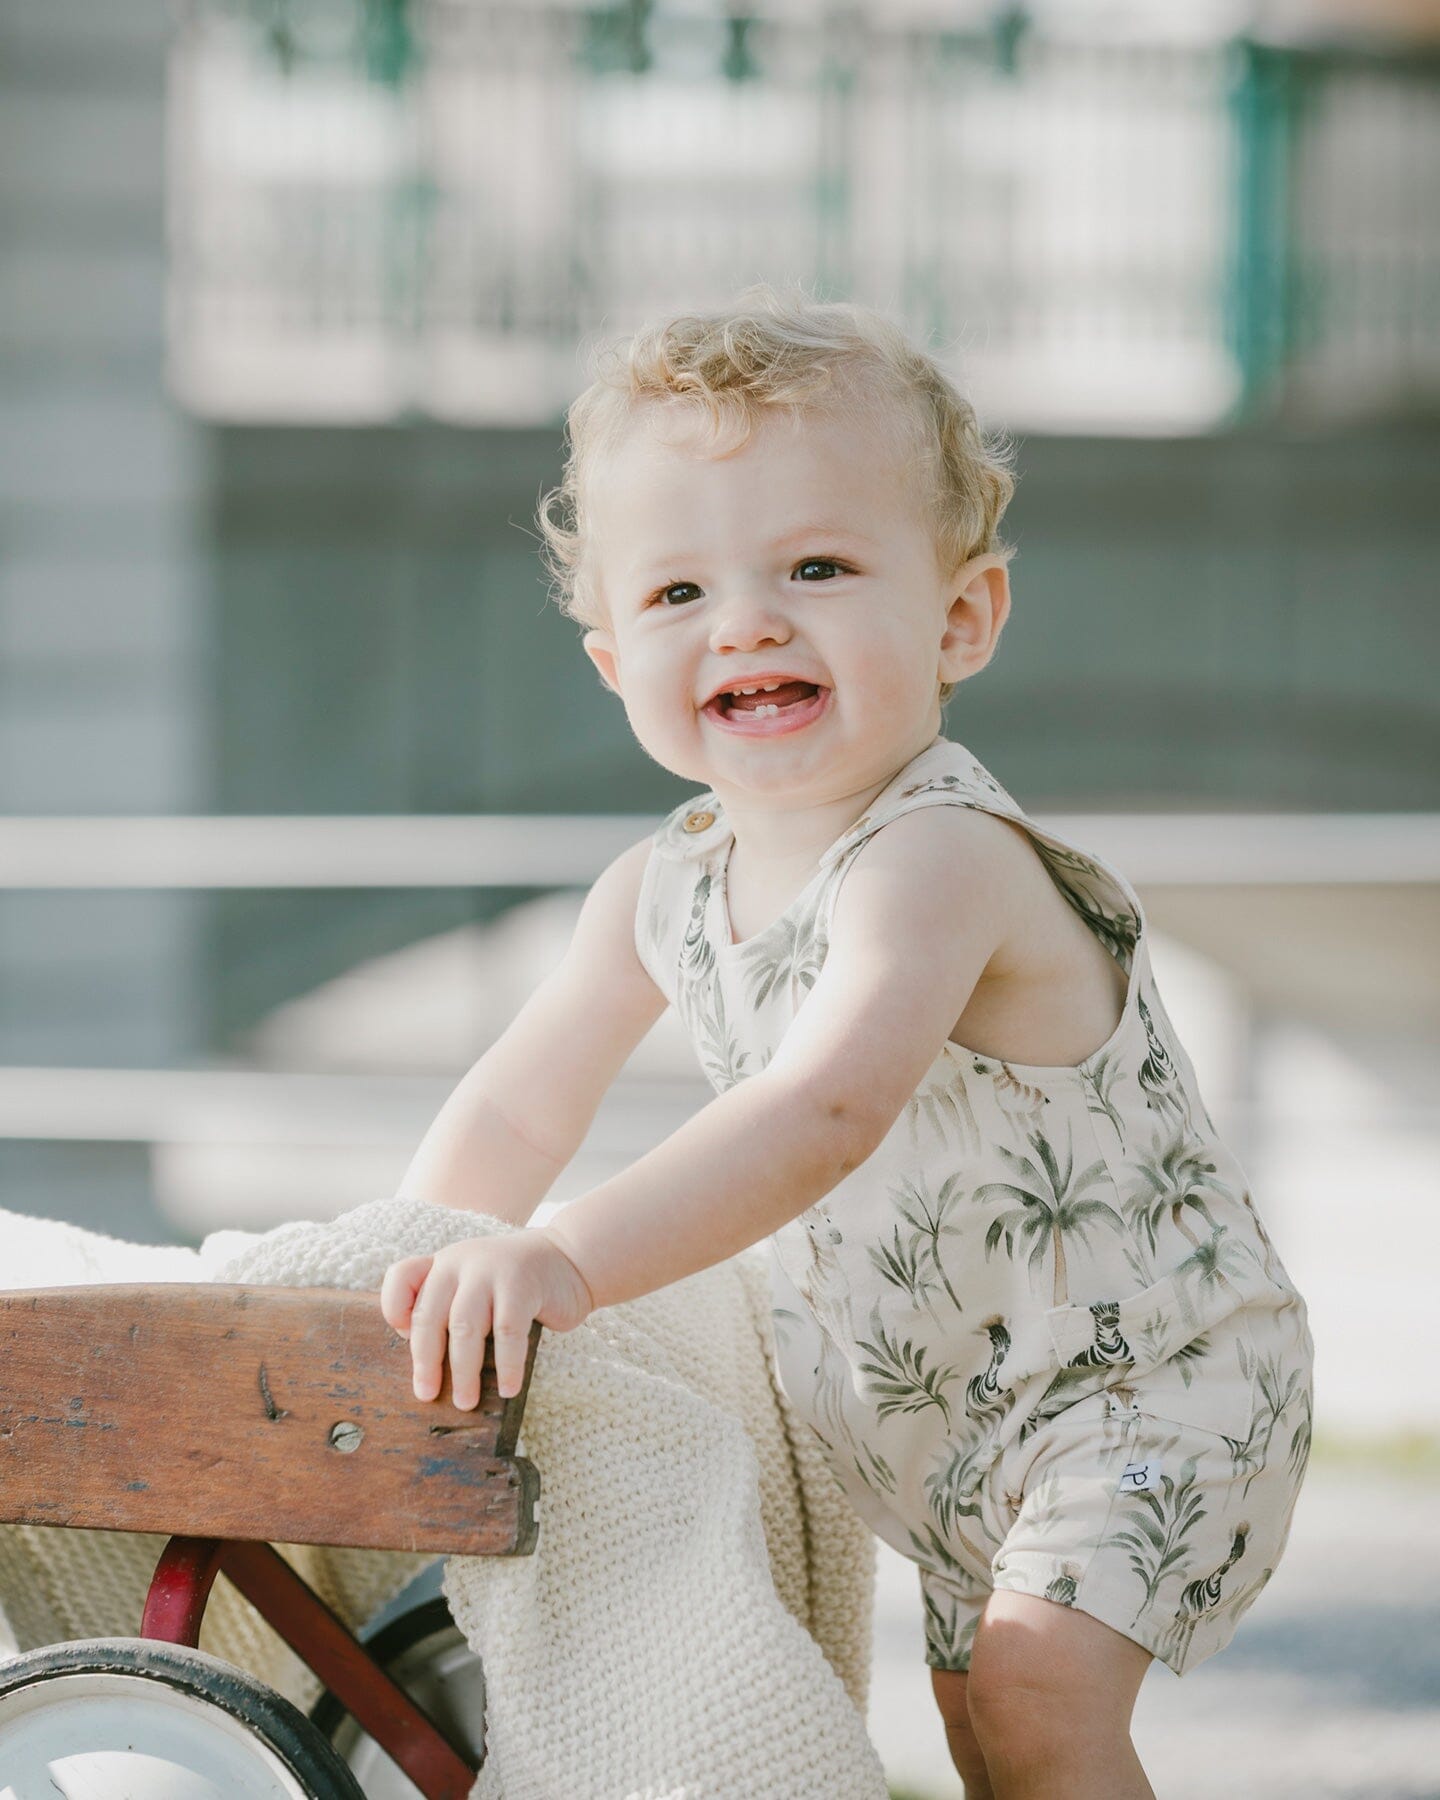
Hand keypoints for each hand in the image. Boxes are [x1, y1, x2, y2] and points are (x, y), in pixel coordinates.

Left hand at [380, 1228, 593, 1406]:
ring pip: (465, 1327)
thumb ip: (450, 1308)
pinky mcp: (523, 1285)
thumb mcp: (476, 1285)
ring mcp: (492, 1270)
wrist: (570, 1258)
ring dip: (464, 1371)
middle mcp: (461, 1262)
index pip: (401, 1276)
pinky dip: (506, 1366)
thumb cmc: (517, 1284)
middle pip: (430, 1314)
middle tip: (428, 1394)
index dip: (395, 1308)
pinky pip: (507, 1333)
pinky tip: (508, 1388)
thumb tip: (428, 1366)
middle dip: (427, 1360)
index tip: (404, 1338)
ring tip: (466, 1402)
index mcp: (444, 1264)